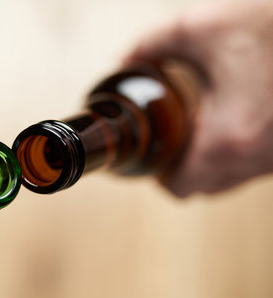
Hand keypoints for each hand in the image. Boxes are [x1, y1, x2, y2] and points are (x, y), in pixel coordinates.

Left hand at [126, 0, 272, 196]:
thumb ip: (151, 45)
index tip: (155, 154)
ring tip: (205, 124)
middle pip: (206, 189)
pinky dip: (242, 151)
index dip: (159, 176)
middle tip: (174, 137)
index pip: (180, 188)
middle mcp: (261, 159)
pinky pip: (260, 164)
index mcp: (229, 139)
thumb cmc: (271, 23)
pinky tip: (238, 117)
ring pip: (235, 179)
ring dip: (213, 160)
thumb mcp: (200, 27)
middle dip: (183, 168)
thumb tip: (125, 60)